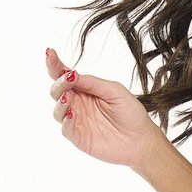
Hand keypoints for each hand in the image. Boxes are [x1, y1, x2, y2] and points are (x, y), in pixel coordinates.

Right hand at [44, 47, 160, 171]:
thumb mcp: (114, 91)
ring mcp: (77, 121)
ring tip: (68, 96)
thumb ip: (93, 83)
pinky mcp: (79, 137)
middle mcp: (77, 104)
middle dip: (59, 83)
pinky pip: (66, 129)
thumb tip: (72, 74)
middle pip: (57, 91)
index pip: (64, 75)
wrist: (142, 139)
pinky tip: (72, 114)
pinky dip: (66, 121)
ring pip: (58, 110)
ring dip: (60, 102)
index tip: (50, 52)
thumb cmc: (131, 113)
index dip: (55, 64)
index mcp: (84, 89)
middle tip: (68, 77)